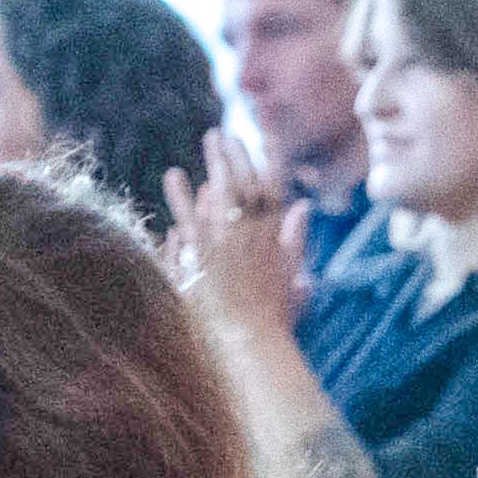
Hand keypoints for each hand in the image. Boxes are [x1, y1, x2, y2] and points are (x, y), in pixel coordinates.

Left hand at [167, 130, 308, 338]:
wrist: (247, 344)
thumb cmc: (273, 316)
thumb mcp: (294, 275)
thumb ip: (296, 237)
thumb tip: (303, 206)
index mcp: (275, 239)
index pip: (275, 189)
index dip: (270, 158)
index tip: (263, 135)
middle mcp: (251, 236)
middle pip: (245, 185)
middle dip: (237, 155)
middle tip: (225, 133)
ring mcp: (224, 244)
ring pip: (219, 194)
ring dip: (214, 164)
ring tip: (208, 141)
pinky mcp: (199, 256)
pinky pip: (189, 218)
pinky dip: (182, 197)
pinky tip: (174, 175)